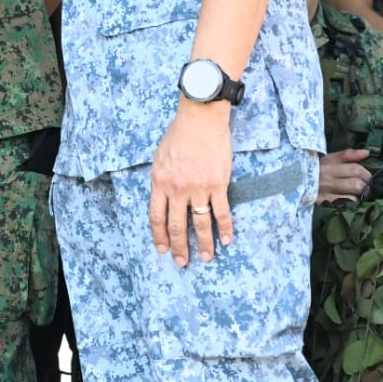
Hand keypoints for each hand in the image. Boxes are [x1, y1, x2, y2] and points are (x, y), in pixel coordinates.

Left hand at [149, 104, 233, 266]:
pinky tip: (227, 240)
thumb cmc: (179, 135)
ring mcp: (197, 188)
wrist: (199, 119)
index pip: (156, 216)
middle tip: (182, 262)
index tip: (162, 249)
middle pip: (176, 225)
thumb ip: (161, 179)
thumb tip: (163, 196)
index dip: (158, 235)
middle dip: (179, 246)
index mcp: (159, 182)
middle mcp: (176, 189)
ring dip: (203, 244)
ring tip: (207, 257)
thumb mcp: (159, 158)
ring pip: (199, 224)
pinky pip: (221, 212)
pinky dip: (224, 228)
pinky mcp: (217, 185)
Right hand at [317, 148, 373, 202]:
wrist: (291, 181)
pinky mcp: (323, 203)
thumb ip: (347, 155)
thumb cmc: (314, 169)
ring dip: (359, 196)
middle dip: (365, 186)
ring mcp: (325, 191)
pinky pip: (345, 203)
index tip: (365, 177)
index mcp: (329, 164)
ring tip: (357, 195)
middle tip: (364, 187)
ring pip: (353, 194)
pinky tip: (347, 201)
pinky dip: (350, 203)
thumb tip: (366, 152)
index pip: (355, 168)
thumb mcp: (327, 159)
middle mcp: (326, 177)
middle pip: (357, 183)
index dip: (366, 174)